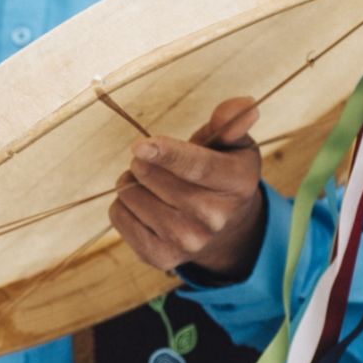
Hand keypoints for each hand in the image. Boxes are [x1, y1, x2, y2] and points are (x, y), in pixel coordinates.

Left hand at [109, 96, 264, 277]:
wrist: (225, 229)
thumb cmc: (222, 173)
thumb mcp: (233, 145)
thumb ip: (230, 122)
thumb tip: (243, 106)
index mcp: (237, 183)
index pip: (198, 168)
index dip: (167, 154)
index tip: (140, 145)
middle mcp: (215, 217)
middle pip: (155, 179)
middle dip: (142, 161)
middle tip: (148, 159)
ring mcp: (188, 241)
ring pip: (132, 197)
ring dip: (131, 182)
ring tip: (148, 182)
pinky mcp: (160, 256)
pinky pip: (119, 216)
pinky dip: (123, 205)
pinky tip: (142, 204)